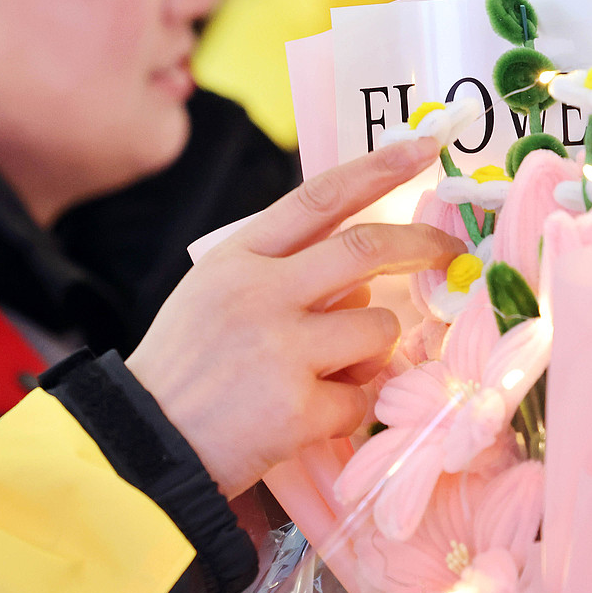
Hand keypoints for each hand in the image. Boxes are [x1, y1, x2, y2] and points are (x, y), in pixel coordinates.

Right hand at [128, 140, 460, 497]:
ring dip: (373, 349)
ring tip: (328, 373)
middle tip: (449, 253)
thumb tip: (366, 271)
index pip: (316, 198)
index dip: (376, 168)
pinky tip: (308, 416)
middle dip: (422, 246)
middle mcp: (259, 294)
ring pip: (378, 327)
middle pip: (366, 250)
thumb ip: (280, 272)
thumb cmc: (184, 370)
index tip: (422, 147)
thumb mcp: (213, 295)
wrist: (142, 445)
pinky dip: (349, 406)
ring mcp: (280, 350)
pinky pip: (362, 394)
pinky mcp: (297, 407)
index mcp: (236, 259)